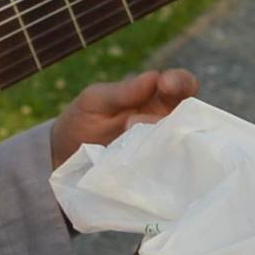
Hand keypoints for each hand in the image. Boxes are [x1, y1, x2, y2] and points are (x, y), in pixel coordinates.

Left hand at [49, 67, 198, 162]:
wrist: (65, 161)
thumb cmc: (83, 122)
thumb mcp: (95, 101)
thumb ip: (123, 91)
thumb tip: (153, 77)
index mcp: (156, 98)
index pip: (182, 85)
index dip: (180, 82)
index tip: (165, 84)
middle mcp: (167, 124)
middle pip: (190, 117)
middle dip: (166, 117)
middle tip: (132, 124)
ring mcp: (163, 151)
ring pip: (181, 146)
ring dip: (158, 145)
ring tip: (129, 148)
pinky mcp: (156, 177)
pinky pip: (169, 172)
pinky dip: (160, 169)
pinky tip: (142, 170)